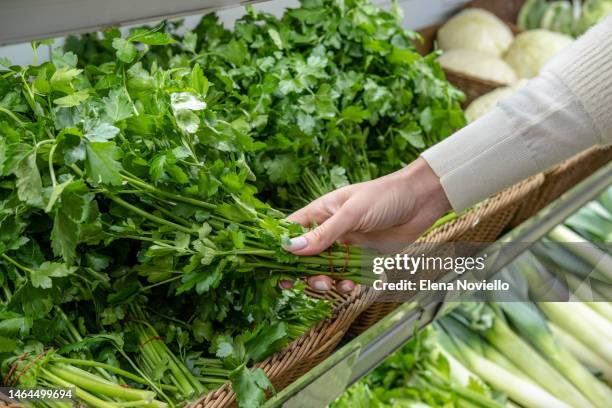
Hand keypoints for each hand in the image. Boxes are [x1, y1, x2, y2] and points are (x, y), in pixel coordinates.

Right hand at [282, 158, 451, 292]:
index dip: (280, 249)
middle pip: (305, 257)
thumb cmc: (384, 196)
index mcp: (320, 213)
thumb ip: (324, 234)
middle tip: (311, 283)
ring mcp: (346, 245)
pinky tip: (351, 286)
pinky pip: (347, 276)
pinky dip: (346, 284)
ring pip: (325, 270)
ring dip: (324, 281)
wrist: (421, 200)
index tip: (274, 268)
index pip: (291, 231)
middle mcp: (329, 230)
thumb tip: (291, 249)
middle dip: (304, 273)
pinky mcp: (363, 258)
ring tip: (332, 285)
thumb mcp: (351, 214)